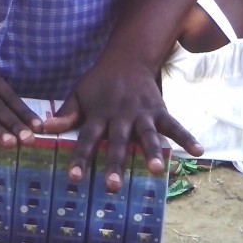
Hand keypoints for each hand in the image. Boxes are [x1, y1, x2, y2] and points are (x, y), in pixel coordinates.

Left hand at [42, 59, 201, 190]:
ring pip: (147, 135)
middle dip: (115, 164)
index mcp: (99, 114)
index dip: (81, 158)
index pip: (86, 138)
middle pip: (117, 142)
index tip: (74, 178)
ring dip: (152, 152)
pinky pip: (174, 125)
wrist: (128, 57)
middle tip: (112, 186)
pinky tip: (199, 151)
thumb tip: (44, 129)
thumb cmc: (100, 81)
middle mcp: (121, 116)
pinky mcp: (159, 110)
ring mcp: (142, 113)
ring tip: (156, 170)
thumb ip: (66, 113)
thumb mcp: (79, 93)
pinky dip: (187, 137)